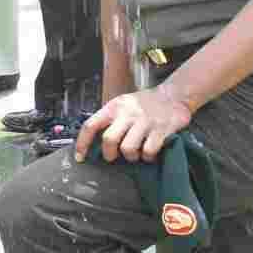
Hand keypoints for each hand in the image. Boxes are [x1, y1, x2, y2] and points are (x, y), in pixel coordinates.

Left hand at [74, 85, 193, 164]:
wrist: (173, 96)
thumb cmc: (145, 103)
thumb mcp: (123, 104)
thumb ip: (110, 119)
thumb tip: (94, 142)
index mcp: (114, 107)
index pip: (91, 125)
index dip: (82, 143)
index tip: (80, 157)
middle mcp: (128, 113)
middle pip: (109, 139)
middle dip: (109, 154)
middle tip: (113, 157)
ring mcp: (145, 121)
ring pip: (127, 148)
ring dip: (130, 157)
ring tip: (135, 154)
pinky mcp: (161, 130)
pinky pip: (148, 151)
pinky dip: (147, 157)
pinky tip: (149, 153)